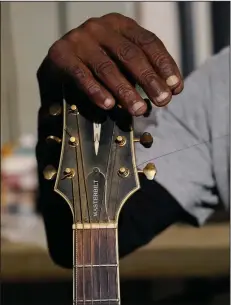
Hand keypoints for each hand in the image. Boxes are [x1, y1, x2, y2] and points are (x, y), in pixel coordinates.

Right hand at [39, 13, 182, 115]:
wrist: (58, 65)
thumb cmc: (96, 65)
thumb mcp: (122, 62)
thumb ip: (141, 72)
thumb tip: (169, 90)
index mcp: (120, 25)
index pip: (148, 42)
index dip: (164, 65)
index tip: (175, 87)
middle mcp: (100, 27)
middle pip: (130, 54)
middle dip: (149, 80)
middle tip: (162, 101)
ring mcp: (80, 39)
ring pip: (108, 67)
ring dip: (125, 91)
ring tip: (138, 110)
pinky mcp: (61, 55)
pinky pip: (82, 75)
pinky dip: (96, 91)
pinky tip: (108, 106)